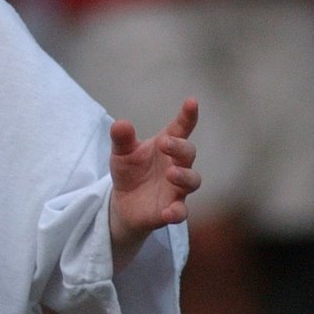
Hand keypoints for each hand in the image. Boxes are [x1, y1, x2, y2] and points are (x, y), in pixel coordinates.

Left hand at [108, 98, 199, 269]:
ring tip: (171, 173)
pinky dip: (177, 212)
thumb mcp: (121, 153)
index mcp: (167, 146)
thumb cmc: (129, 171)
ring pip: (192, 181)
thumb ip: (122, 138)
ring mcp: (177, 188)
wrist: (123, 202)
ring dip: (184, 176)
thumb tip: (121, 124)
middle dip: (180, 147)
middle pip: (188, 153)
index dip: (188, 115)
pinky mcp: (171, 209)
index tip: (191, 102)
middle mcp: (177, 165)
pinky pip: (181, 212)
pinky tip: (167, 212)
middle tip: (165, 143)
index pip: (181, 128)